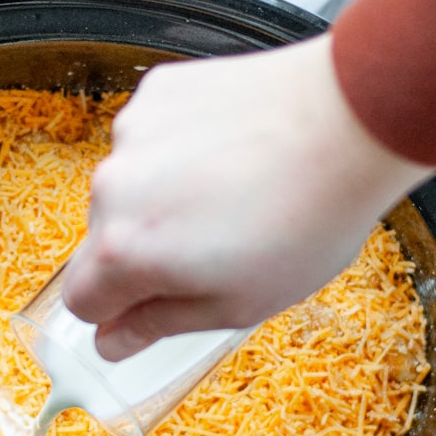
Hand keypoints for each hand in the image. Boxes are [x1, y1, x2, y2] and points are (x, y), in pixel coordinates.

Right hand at [60, 34, 434, 360]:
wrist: (352, 120)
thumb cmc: (304, 223)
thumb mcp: (235, 304)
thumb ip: (158, 324)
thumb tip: (111, 342)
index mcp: (121, 252)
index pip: (82, 301)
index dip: (120, 311)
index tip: (160, 302)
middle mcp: (111, 188)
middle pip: (105, 239)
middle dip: (147, 250)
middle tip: (219, 245)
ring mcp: (132, 132)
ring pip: (130, 186)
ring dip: (164, 197)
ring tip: (236, 191)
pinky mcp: (159, 92)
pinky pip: (153, 137)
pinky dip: (180, 148)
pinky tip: (234, 150)